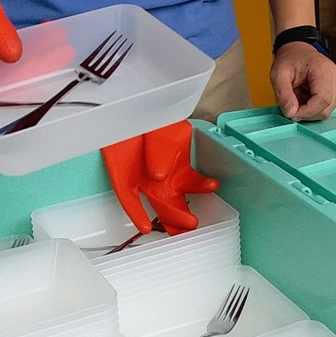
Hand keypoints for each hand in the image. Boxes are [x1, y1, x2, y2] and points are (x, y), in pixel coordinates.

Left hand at [100, 121, 218, 235]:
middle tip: (192, 223)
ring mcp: (143, 180)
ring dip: (168, 217)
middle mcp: (163, 176)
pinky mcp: (122, 180)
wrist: (122, 109)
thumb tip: (160, 175)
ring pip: (157, 204)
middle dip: (185, 214)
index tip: (213, 186)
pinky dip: (137, 214)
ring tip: (179, 227)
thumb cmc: (149, 115)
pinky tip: (145, 227)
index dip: (203, 185)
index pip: (193, 181)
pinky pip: (129, 200)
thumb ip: (165, 150)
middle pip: (176, 200)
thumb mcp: (163, 129)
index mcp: (179, 164)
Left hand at [271, 42, 335, 119]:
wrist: (299, 52)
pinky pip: (328, 108)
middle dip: (306, 113)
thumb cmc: (290, 60)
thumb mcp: (278, 74)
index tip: (292, 113)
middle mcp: (335, 77)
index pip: (323, 99)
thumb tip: (291, 113)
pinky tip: (307, 98)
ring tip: (299, 98)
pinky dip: (315, 108)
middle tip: (292, 105)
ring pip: (327, 111)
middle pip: (326, 108)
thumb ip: (283, 94)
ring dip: (310, 111)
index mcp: (322, 69)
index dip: (307, 111)